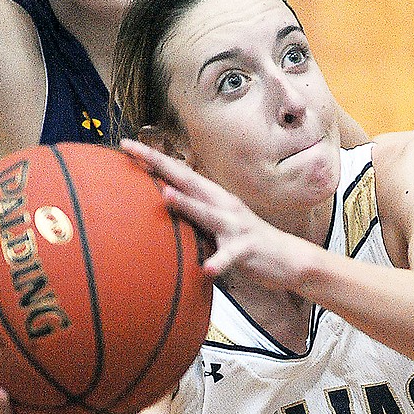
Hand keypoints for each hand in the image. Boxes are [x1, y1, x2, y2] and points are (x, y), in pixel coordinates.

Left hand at [122, 138, 306, 289]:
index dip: (153, 158)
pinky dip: (219, 261)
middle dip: (161, 166)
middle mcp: (223, 205)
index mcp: (213, 197)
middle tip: (134, 151)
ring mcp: (235, 226)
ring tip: (167, 197)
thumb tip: (163, 204)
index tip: (125, 145)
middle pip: (188, 180)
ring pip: (208, 214)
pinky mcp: (246, 250)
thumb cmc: (246, 241)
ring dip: (188, 205)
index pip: (179, 173)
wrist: (287, 258)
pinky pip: (230, 257)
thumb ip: (193, 214)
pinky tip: (207, 269)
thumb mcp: (217, 223)